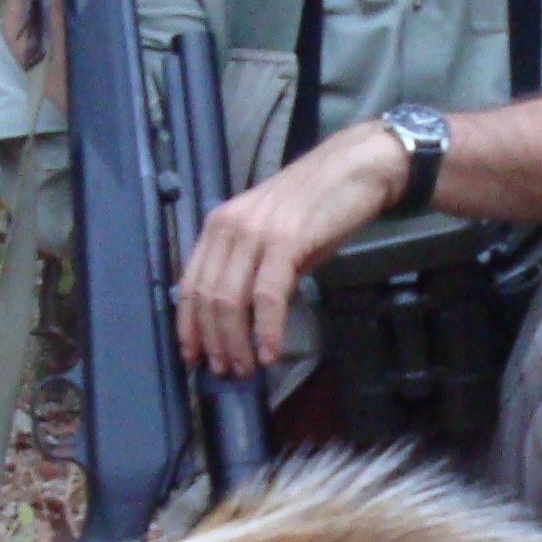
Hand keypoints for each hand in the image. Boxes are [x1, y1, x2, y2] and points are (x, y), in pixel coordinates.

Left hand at [175, 123, 408, 375]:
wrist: (353, 171)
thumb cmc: (316, 206)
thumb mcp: (272, 238)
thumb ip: (252, 272)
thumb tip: (245, 320)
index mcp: (218, 225)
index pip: (189, 283)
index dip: (189, 325)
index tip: (193, 355)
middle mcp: (228, 227)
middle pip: (207, 297)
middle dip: (213, 341)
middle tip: (226, 370)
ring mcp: (254, 233)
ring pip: (230, 300)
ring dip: (236, 342)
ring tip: (246, 368)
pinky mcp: (284, 242)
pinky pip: (267, 296)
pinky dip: (266, 330)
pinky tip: (270, 352)